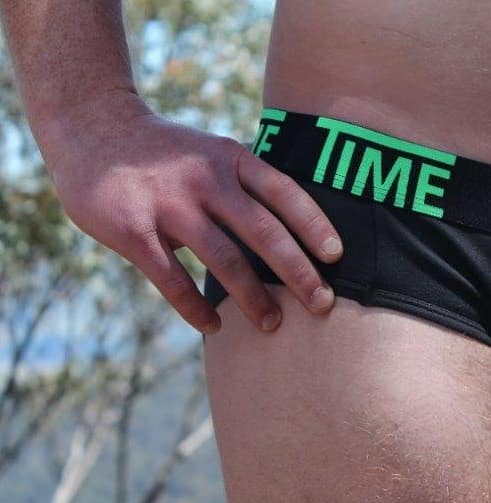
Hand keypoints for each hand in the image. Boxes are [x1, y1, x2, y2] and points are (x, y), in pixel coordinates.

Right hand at [45, 95, 341, 334]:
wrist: (91, 125)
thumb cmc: (167, 153)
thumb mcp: (212, 152)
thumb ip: (246, 186)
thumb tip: (295, 238)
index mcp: (231, 159)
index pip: (284, 193)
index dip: (314, 225)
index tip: (336, 256)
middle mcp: (206, 178)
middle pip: (264, 232)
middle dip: (298, 272)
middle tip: (323, 305)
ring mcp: (169, 203)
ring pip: (224, 260)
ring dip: (253, 298)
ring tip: (273, 325)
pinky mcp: (132, 229)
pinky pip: (172, 279)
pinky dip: (195, 308)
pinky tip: (214, 326)